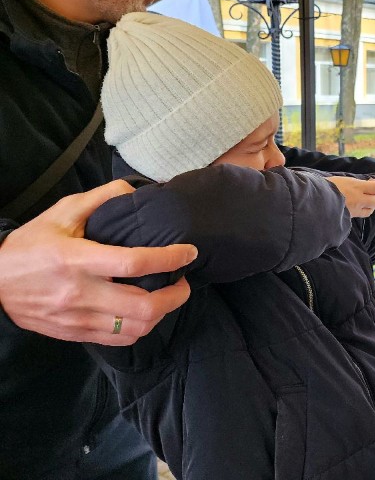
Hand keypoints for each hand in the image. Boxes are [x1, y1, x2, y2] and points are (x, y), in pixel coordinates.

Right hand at [0, 180, 197, 345]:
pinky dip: (141, 328)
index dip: (170, 258)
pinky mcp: (74, 334)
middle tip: (184, 281)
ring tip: (168, 296)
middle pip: (143, 306)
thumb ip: (102, 198)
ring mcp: (76, 318)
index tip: (189, 252)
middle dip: (176, 296)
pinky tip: (146, 312)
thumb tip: (136, 191)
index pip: (134, 263)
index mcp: (77, 260)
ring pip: (135, 328)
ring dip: (162, 313)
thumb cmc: (30, 244)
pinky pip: (118, 339)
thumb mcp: (62, 211)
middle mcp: (79, 293)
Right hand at [325, 176, 374, 217]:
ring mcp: (354, 210)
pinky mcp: (348, 217)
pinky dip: (360, 212)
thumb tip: (365, 183)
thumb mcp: (340, 179)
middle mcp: (358, 199)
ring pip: (370, 210)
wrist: (314, 201)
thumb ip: (354, 182)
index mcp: (356, 186)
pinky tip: (354, 207)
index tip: (371, 182)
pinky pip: (360, 215)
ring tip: (362, 201)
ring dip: (369, 206)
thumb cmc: (324, 186)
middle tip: (368, 193)